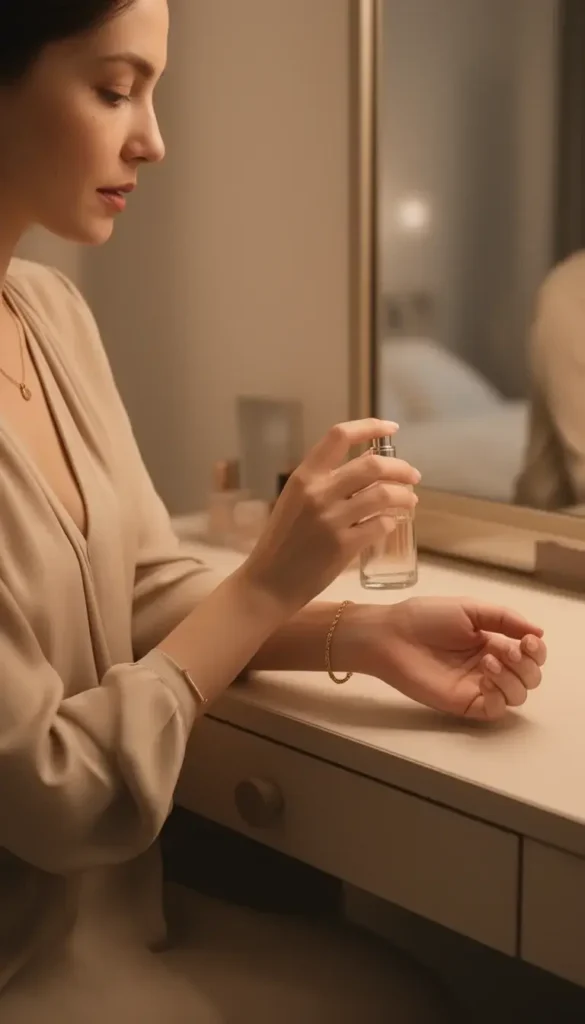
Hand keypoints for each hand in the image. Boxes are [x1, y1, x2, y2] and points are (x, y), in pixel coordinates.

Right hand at [241, 419, 419, 614]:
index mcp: (304, 476)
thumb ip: (324, 482)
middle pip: (372, 465)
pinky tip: (390, 524)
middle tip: (413, 476)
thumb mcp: (295, 500)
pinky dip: (391, 522)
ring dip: (404, 496)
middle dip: (401, 468)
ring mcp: (331, 520)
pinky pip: (380, 525)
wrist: (269, 582)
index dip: (370, 426)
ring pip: (383, 495)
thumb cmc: (283, 540)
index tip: (392, 428)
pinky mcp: (343, 546)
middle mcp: (318, 493)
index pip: (340, 436)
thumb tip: (369, 463)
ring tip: (410, 501)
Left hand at [355, 597, 545, 720]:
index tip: (527, 640)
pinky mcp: (464, 703)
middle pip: (530, 678)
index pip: (530, 655)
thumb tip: (539, 632)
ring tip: (488, 661)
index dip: (536, 651)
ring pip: (518, 696)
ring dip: (513, 678)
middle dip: (526, 664)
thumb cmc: (427, 618)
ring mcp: (478, 687)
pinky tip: (485, 678)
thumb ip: (505, 618)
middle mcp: (490, 667)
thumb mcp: (470, 608)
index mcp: (493, 643)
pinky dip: (499, 695)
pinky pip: (496, 710)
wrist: (393, 635)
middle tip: (507, 650)